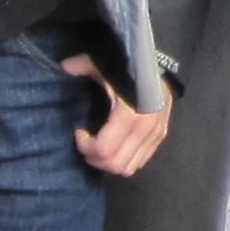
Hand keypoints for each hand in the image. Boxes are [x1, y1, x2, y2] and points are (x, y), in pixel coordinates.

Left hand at [62, 53, 170, 174]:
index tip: (79, 132)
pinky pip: (141, 161)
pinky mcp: (161, 136)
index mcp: (129, 116)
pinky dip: (125, 159)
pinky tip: (117, 144)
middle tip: (86, 143)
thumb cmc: (130, 65)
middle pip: (115, 165)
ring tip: (100, 147)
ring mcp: (155, 135)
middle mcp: (144, 130)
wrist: (165, 62)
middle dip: (95, 158)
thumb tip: (64, 66)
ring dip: (110, 163)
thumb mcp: (104, 64)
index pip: (103, 149)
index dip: (85, 146)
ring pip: (129, 168)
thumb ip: (81, 66)